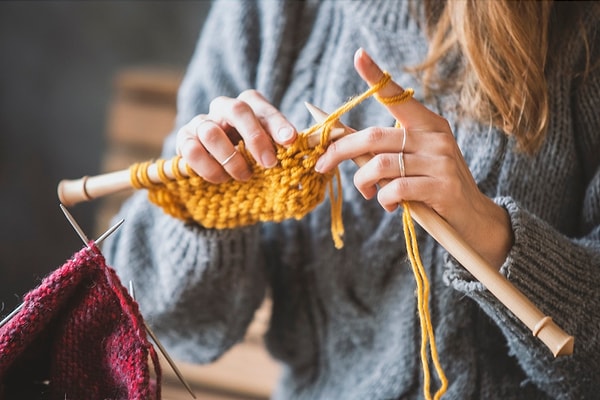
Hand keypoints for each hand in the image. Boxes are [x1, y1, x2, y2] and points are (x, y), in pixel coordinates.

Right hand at [175, 90, 296, 182]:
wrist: (220, 169)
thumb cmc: (252, 155)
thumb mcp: (271, 149)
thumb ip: (284, 147)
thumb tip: (302, 151)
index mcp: (248, 105)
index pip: (263, 107)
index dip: (277, 123)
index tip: (291, 140)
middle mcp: (223, 108)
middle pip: (237, 110)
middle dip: (255, 138)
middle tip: (269, 164)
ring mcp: (201, 122)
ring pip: (211, 132)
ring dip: (231, 159)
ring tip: (244, 176)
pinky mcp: (184, 140)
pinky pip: (191, 151)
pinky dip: (209, 168)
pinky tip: (222, 179)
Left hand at [315, 48, 512, 268]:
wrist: (472, 217)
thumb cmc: (432, 186)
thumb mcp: (412, 161)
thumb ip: (383, 150)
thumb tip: (342, 141)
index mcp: (428, 123)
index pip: (398, 95)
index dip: (376, 76)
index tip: (358, 55)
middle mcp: (435, 136)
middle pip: (374, 136)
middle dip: (340, 151)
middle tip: (322, 165)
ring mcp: (441, 161)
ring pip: (381, 164)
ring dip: (363, 182)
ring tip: (367, 192)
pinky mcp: (443, 186)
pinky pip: (396, 189)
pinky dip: (383, 199)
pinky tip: (388, 205)